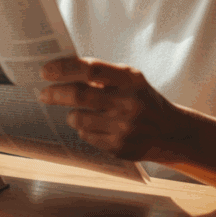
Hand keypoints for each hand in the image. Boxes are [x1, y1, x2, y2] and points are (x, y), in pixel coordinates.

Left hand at [39, 57, 180, 160]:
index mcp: (129, 80)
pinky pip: (86, 136)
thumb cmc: (141, 98)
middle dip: (55, 94)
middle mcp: (128, 103)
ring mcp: (124, 128)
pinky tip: (97, 126)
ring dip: (72, 114)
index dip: (64, 69)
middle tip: (43, 94)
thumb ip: (101, 74)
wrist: (171, 131)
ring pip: (78, 119)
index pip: (90, 71)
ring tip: (80, 112)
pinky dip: (85, 129)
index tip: (45, 71)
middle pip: (79, 96)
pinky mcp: (119, 148)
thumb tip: (60, 68)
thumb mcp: (130, 78)